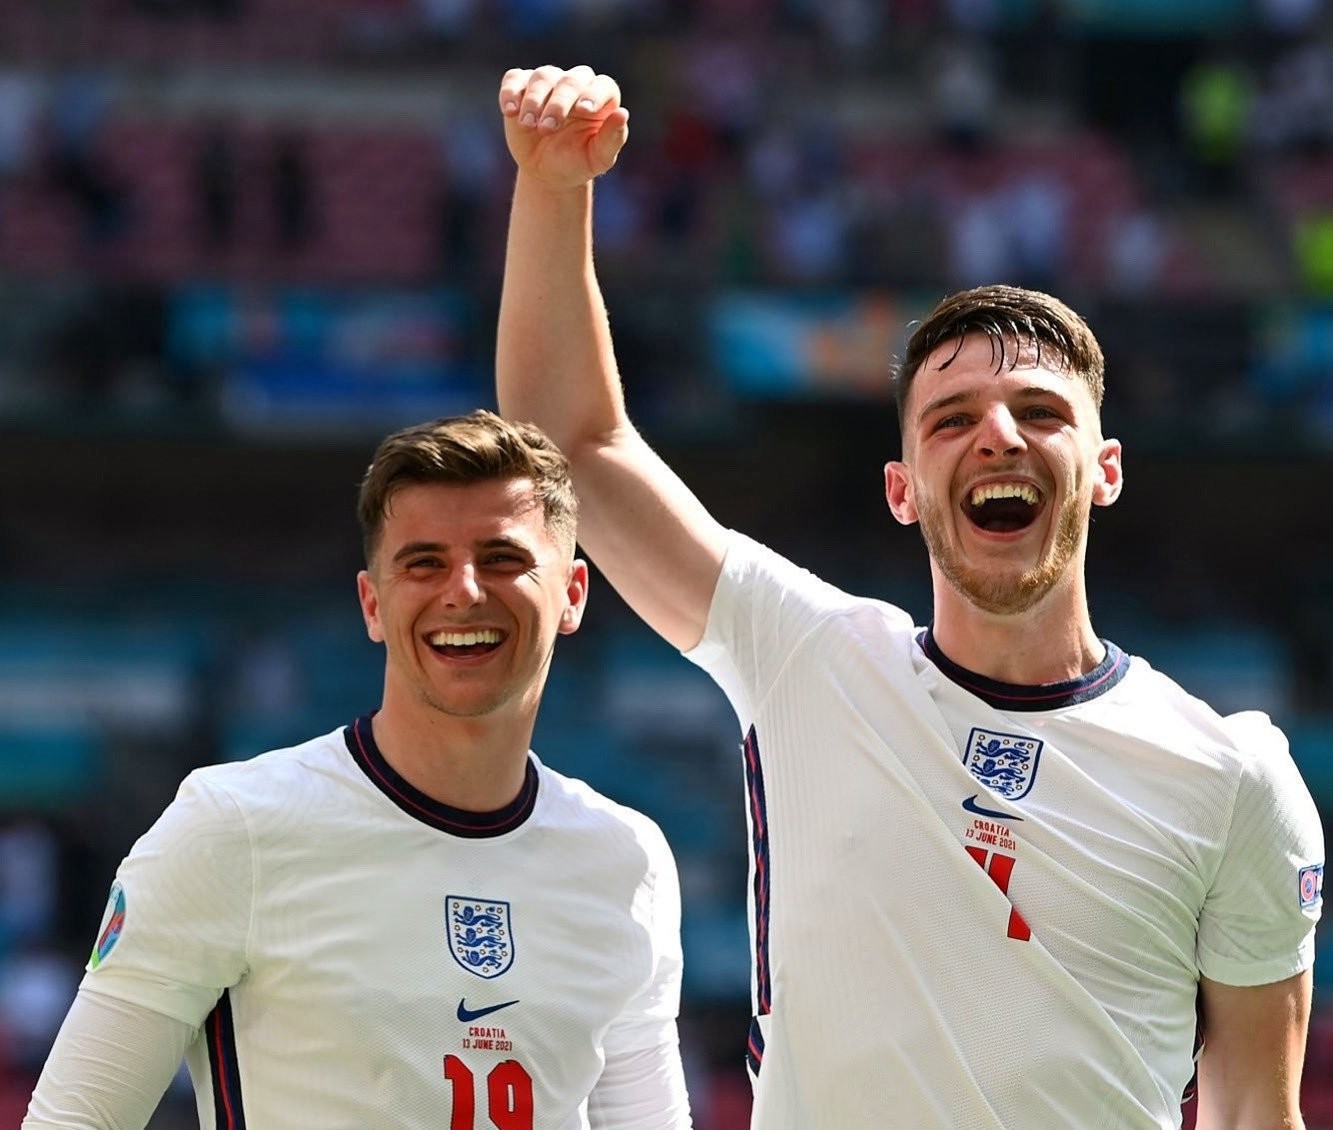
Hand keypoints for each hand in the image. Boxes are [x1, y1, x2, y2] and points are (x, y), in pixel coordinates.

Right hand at [498, 65, 628, 188]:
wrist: (547, 171)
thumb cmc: (577, 162)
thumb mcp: (597, 158)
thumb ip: (612, 139)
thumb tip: (622, 114)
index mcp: (601, 98)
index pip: (603, 86)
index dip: (594, 95)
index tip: (584, 110)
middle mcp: (576, 84)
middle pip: (570, 81)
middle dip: (558, 103)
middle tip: (548, 128)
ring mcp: (548, 82)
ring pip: (543, 77)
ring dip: (534, 100)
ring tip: (529, 124)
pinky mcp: (522, 86)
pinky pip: (514, 80)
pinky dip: (510, 92)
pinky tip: (510, 111)